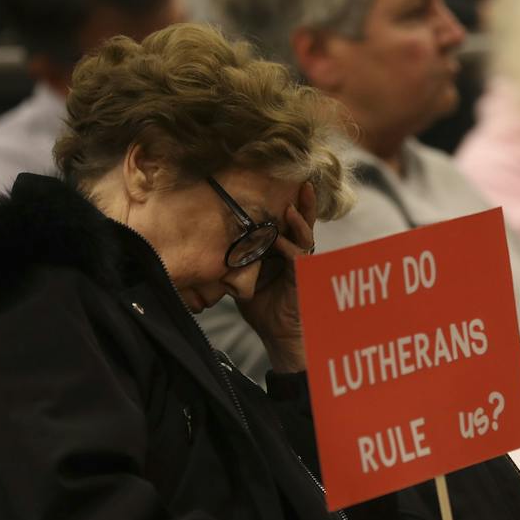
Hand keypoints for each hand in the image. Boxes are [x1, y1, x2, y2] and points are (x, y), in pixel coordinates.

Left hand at [236, 181, 316, 372]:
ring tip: (291, 207)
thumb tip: (214, 246)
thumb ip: (239, 262)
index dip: (291, 207)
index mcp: (286, 255)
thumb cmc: (264, 310)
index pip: (289, 226)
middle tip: (304, 183)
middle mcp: (298, 257)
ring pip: (305, 238)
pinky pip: (298, 258)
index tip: (287, 186)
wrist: (278, 336)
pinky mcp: (302, 279)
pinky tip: (280, 240)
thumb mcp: (246, 280)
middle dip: (305, 205)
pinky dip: (289, 247)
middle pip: (303, 225)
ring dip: (299, 222)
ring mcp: (302, 267)